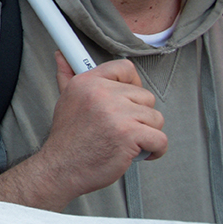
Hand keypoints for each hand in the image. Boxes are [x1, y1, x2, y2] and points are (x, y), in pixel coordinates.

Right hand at [0, 56, 165, 210]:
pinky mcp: (130, 134)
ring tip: (127, 142)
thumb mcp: (65, 100)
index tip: (128, 99)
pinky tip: (139, 153)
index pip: (124, 68)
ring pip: (156, 118)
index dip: (132, 84)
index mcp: (88, 82)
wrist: (62, 168)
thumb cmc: (68, 138)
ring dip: (147, 134)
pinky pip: (161, 139)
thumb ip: (67, 75)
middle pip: (145, 96)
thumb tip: (62, 56)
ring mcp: (117, 113)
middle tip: (121, 129)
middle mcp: (102, 93)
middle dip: (139, 116)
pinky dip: (155, 150)